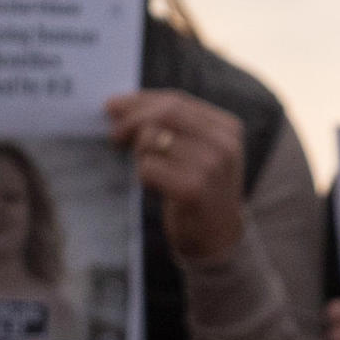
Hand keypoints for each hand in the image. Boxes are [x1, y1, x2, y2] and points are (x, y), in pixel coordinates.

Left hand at [107, 91, 251, 262]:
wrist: (218, 238)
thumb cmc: (199, 190)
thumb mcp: (198, 151)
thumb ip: (171, 126)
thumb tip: (116, 105)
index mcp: (227, 128)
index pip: (176, 100)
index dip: (140, 101)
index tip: (112, 106)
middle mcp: (223, 143)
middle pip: (164, 113)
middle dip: (132, 120)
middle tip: (114, 136)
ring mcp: (211, 166)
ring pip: (152, 139)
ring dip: (140, 155)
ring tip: (149, 171)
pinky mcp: (193, 189)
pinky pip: (148, 167)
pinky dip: (143, 176)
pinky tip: (154, 188)